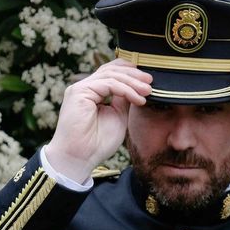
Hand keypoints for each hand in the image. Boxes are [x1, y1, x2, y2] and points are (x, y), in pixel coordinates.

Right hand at [45, 59, 151, 182]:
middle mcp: (84, 87)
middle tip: (151, 81)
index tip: (148, 80)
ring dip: (132, 82)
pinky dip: (126, 90)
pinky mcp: (79, 92)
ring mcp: (80, 88)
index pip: (111, 72)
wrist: (80, 159)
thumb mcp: (118, 116)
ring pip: (111, 75)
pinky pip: (108, 84)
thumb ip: (124, 100)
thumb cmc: (97, 143)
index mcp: (91, 92)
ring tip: (148, 91)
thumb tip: (137, 86)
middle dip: (133, 73)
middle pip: (111, 70)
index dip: (130, 72)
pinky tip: (138, 100)